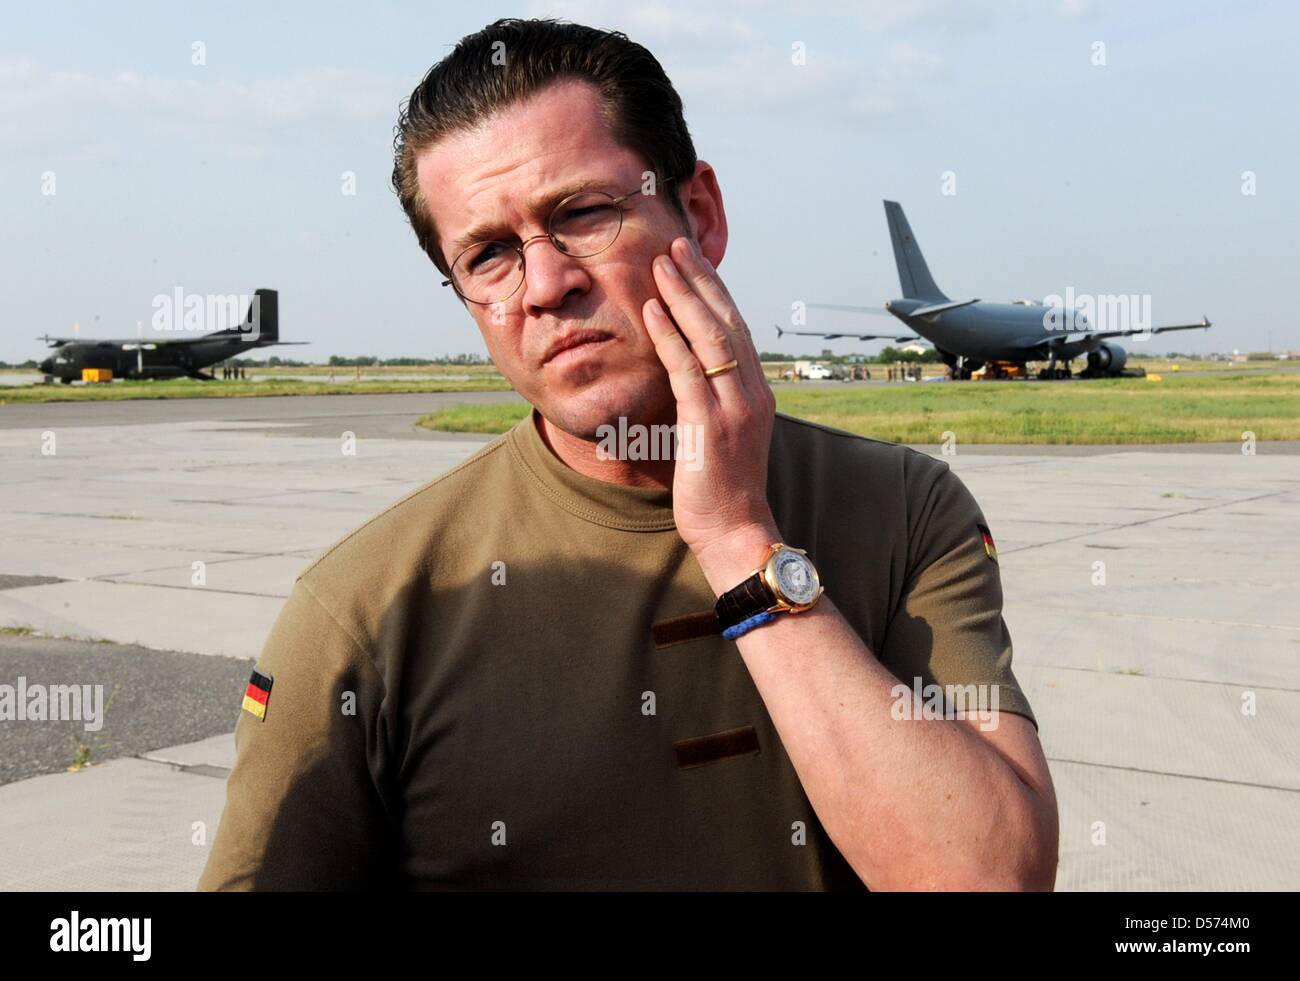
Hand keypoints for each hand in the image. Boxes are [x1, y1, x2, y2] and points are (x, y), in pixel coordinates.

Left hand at [641, 236, 779, 578]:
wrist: (736, 532)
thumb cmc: (723, 492)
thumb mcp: (723, 438)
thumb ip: (714, 404)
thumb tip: (690, 379)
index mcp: (756, 394)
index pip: (737, 330)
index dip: (715, 293)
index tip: (693, 265)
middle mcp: (751, 393)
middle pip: (728, 321)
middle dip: (701, 280)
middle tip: (676, 247)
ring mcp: (735, 407)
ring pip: (711, 336)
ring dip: (684, 296)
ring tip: (662, 264)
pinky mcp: (710, 424)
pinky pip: (688, 368)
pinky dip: (670, 335)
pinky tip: (652, 310)